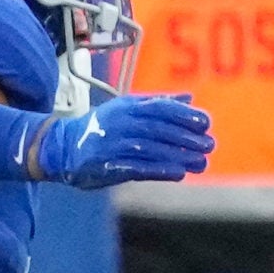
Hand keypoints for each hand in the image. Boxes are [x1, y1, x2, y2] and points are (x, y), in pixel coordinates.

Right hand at [24, 95, 212, 188]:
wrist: (63, 146)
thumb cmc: (103, 127)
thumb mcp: (127, 109)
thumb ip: (158, 104)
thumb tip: (189, 99)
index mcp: (128, 106)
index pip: (161, 107)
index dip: (185, 115)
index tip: (206, 123)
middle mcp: (121, 122)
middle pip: (160, 129)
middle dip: (187, 137)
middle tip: (209, 145)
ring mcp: (113, 143)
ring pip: (152, 149)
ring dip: (179, 156)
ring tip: (201, 162)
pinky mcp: (107, 165)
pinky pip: (137, 167)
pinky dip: (158, 169)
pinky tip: (178, 173)